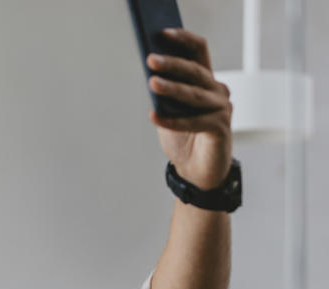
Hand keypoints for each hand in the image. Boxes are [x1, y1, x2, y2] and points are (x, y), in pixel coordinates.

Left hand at [146, 28, 232, 189]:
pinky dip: (172, 121)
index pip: (199, 51)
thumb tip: (151, 76)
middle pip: (196, 71)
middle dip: (172, 64)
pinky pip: (194, 122)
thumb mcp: (169, 111)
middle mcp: (217, 91)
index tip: (162, 33)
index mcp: (206, 81)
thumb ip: (164, 95)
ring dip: (171, 89)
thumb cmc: (182, 138)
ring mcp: (222, 109)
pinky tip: (154, 117)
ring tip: (151, 83)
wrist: (196, 171)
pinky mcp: (220, 129)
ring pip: (194, 95)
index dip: (183, 40)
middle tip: (151, 59)